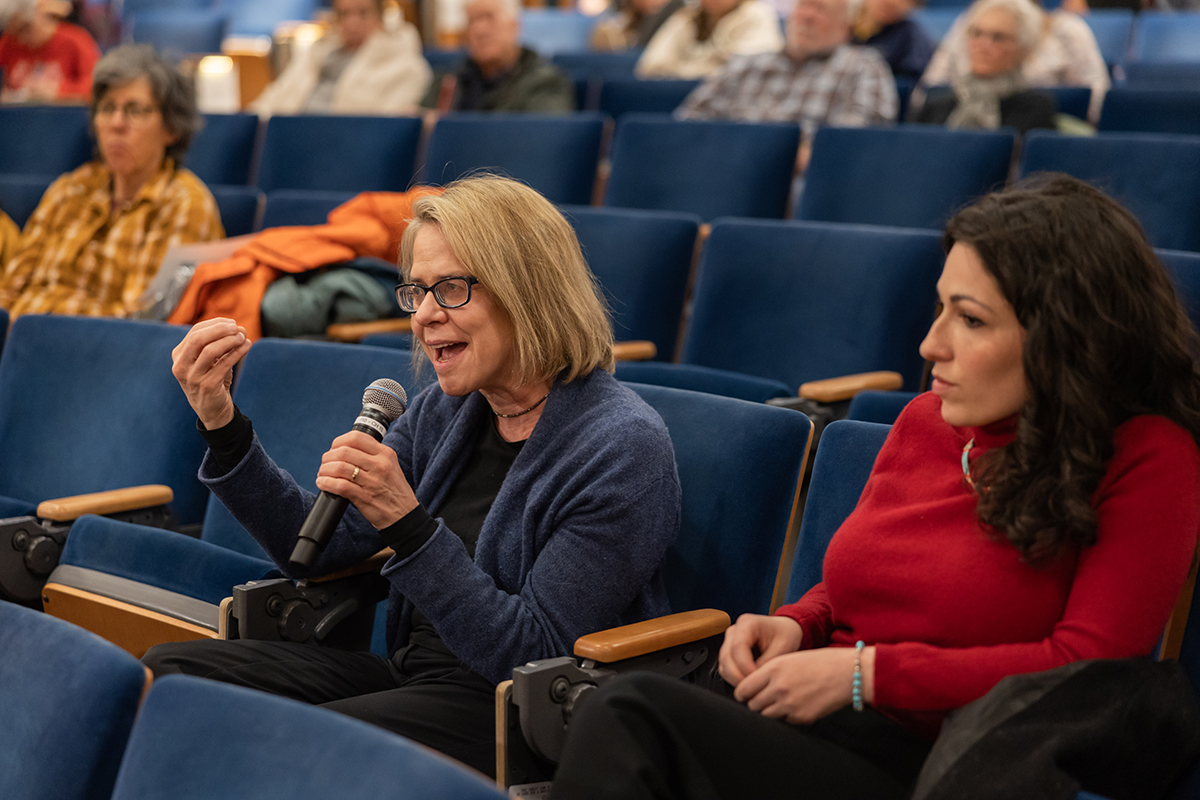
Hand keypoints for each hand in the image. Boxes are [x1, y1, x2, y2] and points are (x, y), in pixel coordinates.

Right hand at [171, 318, 251, 429]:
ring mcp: (193, 377)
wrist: (212, 410)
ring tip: (243, 337)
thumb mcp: (209, 361)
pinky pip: (224, 364)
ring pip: (210, 350)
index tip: (232, 322)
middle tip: (237, 328)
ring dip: (229, 341)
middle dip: (220, 329)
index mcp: (179, 356)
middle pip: (198, 338)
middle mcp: (181, 366)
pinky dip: (237, 352)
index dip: (215, 323)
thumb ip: (218, 343)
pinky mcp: (207, 386)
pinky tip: (247, 346)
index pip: (195, 332)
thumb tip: (238, 328)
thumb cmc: (211, 379)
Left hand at [315, 431, 419, 528]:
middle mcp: (380, 465)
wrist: (405, 515)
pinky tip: (323, 483)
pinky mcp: (364, 497)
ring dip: (325, 470)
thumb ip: (373, 457)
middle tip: (325, 464)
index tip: (334, 449)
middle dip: (328, 457)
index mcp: (385, 454)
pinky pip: (340, 485)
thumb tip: (345, 450)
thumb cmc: (395, 492)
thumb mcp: (390, 467)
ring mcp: (372, 481)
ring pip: (340, 467)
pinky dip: (326, 483)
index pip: (357, 437)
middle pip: (344, 451)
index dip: (339, 441)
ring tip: (322, 474)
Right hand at [718, 613, 802, 686]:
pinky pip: (725, 667)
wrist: (784, 631)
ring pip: (723, 664)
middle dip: (738, 676)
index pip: (738, 647)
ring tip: (751, 686)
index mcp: (747, 623)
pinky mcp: (729, 651)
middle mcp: (734, 630)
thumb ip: (767, 662)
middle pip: (726, 657)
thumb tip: (754, 679)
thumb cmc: (784, 635)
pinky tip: (746, 682)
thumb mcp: (782, 647)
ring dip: (734, 678)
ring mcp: (729, 640)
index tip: (756, 678)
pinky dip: (733, 677)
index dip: (745, 666)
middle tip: (753, 688)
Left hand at [733, 646, 875, 724]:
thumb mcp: (790, 658)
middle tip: (762, 698)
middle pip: (752, 705)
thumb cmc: (821, 662)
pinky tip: (795, 706)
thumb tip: (752, 687)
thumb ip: (769, 672)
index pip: (743, 689)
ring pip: (765, 716)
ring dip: (768, 711)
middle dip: (755, 703)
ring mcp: (790, 705)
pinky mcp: (801, 718)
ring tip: (779, 702)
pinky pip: (783, 721)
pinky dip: (785, 716)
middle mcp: (779, 687)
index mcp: (774, 669)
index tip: (745, 694)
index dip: (742, 693)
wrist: (848, 673)